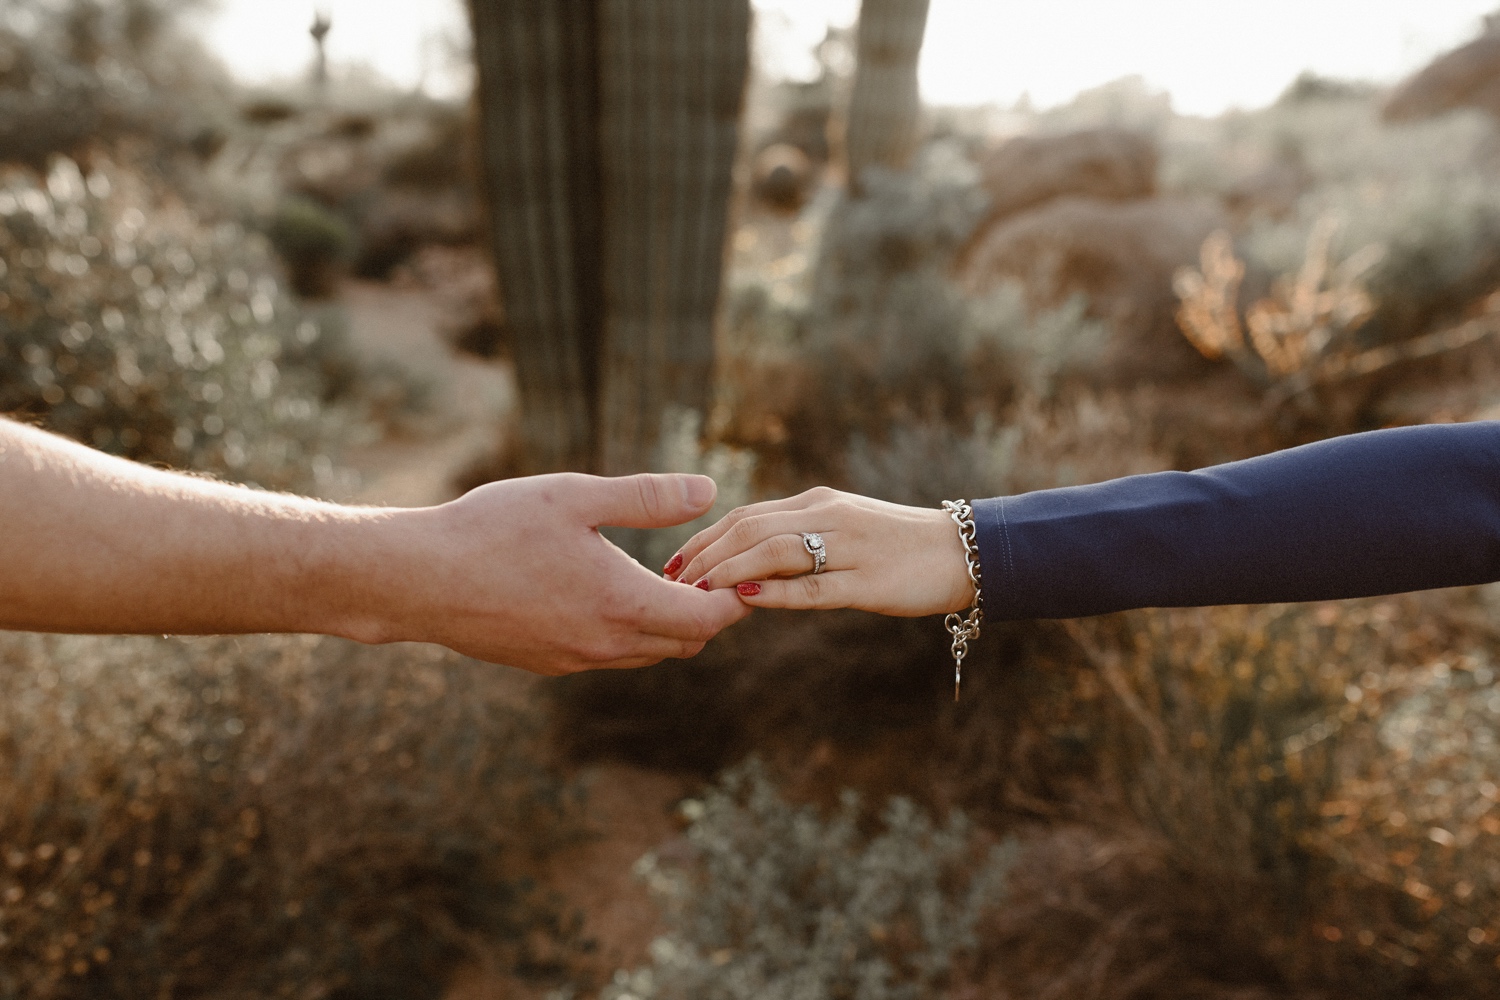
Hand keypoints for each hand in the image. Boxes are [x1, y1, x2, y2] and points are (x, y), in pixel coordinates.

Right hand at [377, 473, 751, 673]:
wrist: (416, 580)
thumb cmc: (491, 529)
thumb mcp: (574, 496)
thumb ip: (645, 498)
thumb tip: (708, 492)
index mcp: (622, 604)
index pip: (708, 618)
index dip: (733, 594)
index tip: (734, 562)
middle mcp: (605, 645)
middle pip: (686, 641)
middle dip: (706, 608)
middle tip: (702, 563)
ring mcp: (575, 660)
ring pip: (648, 652)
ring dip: (666, 621)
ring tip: (659, 573)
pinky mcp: (547, 663)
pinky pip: (609, 655)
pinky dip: (629, 630)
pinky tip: (607, 589)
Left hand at [663, 487, 974, 616]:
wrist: (965, 552)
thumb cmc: (900, 548)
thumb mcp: (845, 532)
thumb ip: (801, 540)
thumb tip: (750, 565)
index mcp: (818, 503)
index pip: (747, 514)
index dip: (704, 537)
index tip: (673, 560)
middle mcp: (828, 516)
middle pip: (750, 528)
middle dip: (704, 554)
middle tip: (671, 581)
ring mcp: (848, 547)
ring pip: (774, 551)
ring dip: (728, 571)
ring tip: (695, 591)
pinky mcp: (867, 580)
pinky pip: (813, 585)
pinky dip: (775, 591)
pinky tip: (745, 600)